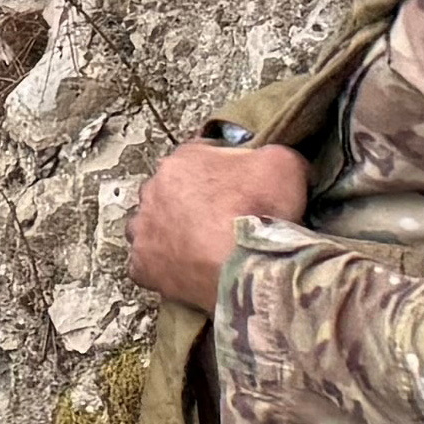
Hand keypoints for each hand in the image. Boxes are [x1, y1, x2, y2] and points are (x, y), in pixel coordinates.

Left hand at [129, 136, 312, 311]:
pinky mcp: (141, 266)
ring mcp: (143, 230)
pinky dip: (165, 266)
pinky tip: (189, 270)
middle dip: (192, 203)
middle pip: (172, 192)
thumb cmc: (263, 210)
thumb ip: (267, 153)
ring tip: (203, 246)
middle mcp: (152, 191)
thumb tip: (266, 159)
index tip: (239, 187)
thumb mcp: (282, 162)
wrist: (249, 266)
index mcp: (181, 160)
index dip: (223, 171)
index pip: (198, 157)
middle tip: (223, 219)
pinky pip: (148, 263)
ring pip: (154, 226)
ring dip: (173, 233)